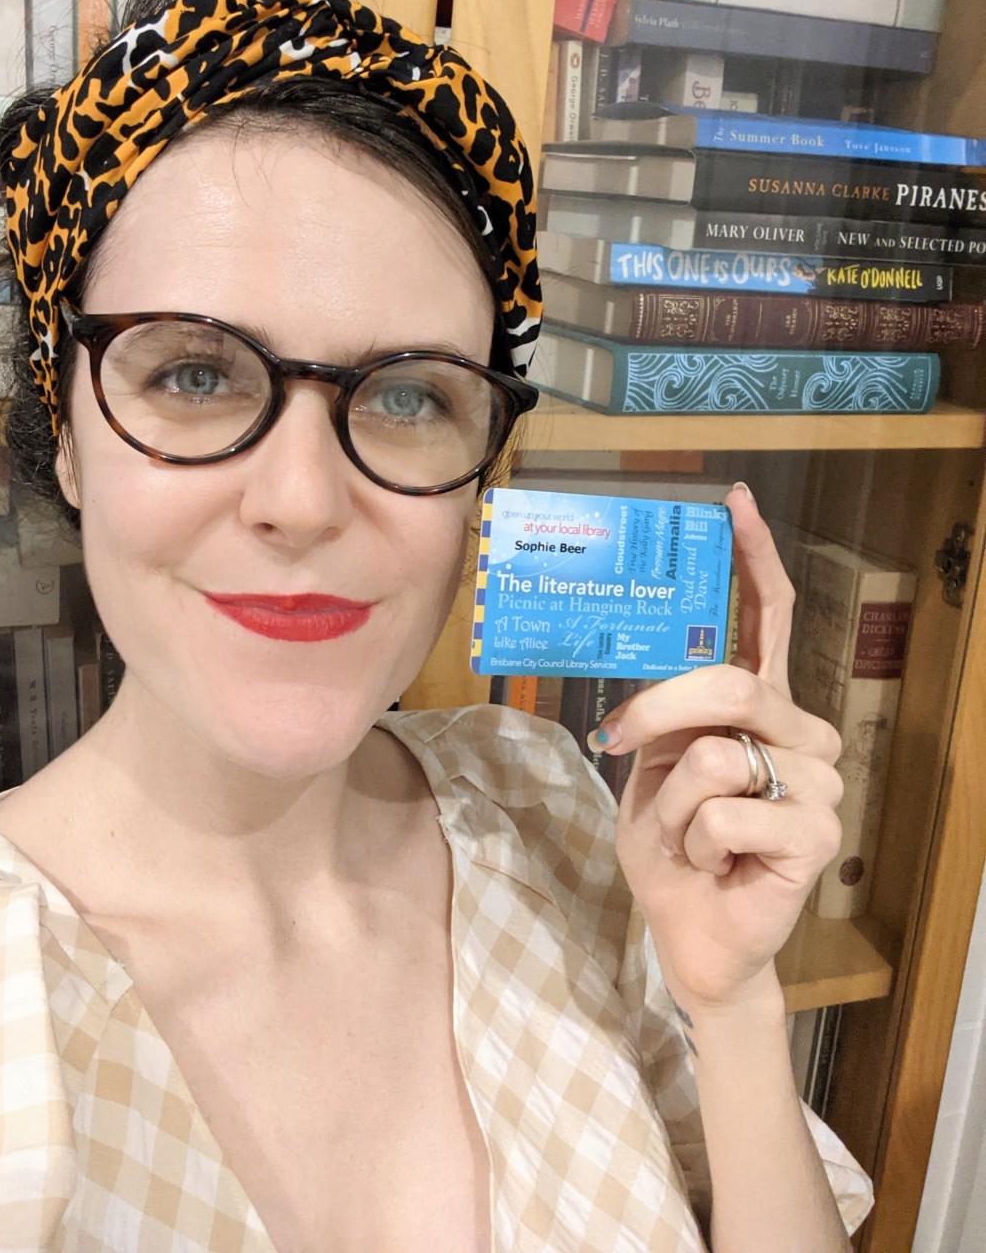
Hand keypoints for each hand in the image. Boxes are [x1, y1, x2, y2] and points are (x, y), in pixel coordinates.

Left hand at [596, 485, 843, 1012]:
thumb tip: (643, 677)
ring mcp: (818, 781)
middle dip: (658, 713)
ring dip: (672, 807)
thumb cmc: (671, 844)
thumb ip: (663, 715)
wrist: (689, 933)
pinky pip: (725, 813)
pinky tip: (717, 864)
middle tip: (618, 742)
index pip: (769, 618)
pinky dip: (695, 843)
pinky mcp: (818, 833)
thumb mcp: (651, 766)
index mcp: (759, 706)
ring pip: (715, 757)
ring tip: (692, 837)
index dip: (753, 559)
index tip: (732, 503)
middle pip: (730, 683)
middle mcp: (799, 732)